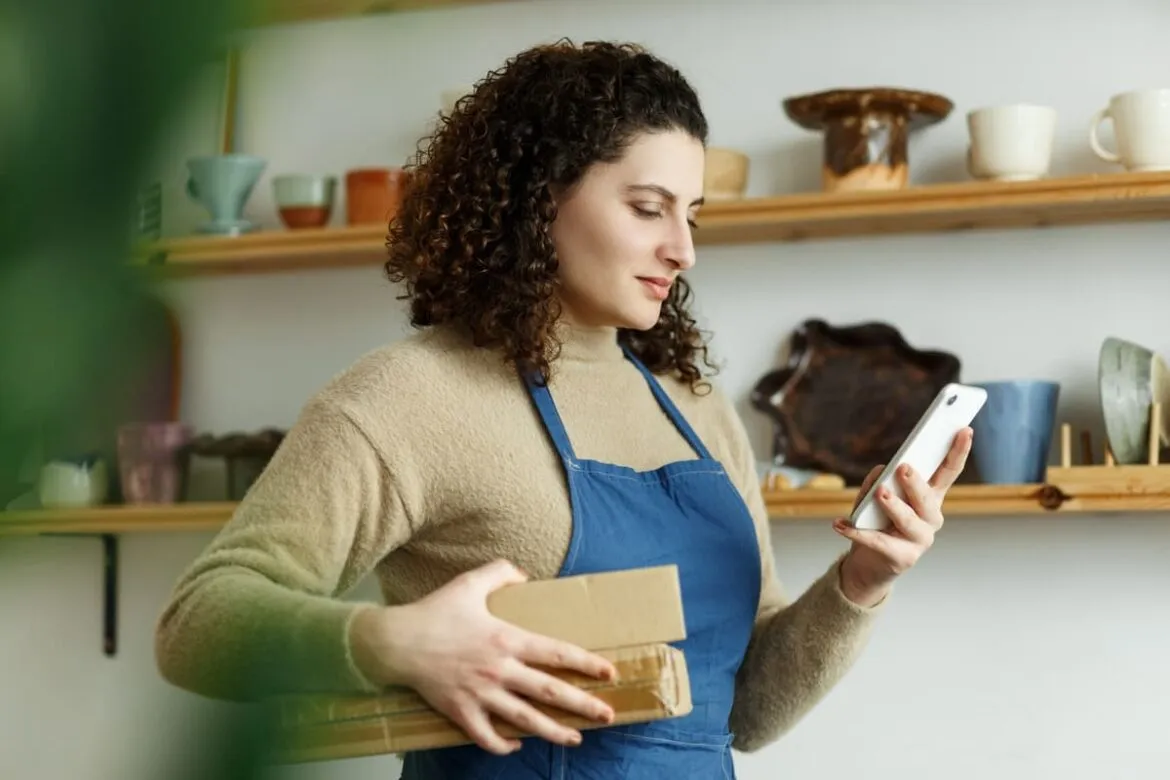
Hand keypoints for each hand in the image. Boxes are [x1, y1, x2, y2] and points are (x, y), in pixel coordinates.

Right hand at [349, 559, 616, 754]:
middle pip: (549, 691)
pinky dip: (503, 744)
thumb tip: (524, 574)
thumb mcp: (469, 583)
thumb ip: (500, 573)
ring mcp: (480, 694)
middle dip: (582, 704)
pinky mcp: (460, 711)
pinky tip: (516, 744)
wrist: (395, 642)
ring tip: (575, 738)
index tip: (608, 672)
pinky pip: (486, 736)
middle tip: (607, 714)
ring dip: (553, 731)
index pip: (556, 653)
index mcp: (507, 639)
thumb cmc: (433, 612)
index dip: (585, 663)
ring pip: (525, 719)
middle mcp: (499, 670)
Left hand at [832, 427, 973, 604]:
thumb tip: (883, 470)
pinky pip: (878, 542)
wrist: (867, 564)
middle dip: (916, 483)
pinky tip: (840, 524)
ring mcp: (920, 540)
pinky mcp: (902, 558)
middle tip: (904, 468)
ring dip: (894, 506)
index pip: (948, 471)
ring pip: (909, 520)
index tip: (965, 430)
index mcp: (930, 497)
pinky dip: (857, 532)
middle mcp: (931, 518)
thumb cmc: (876, 523)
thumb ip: (879, 481)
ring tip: (880, 494)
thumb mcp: (875, 497)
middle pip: (928, 498)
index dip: (958, 452)